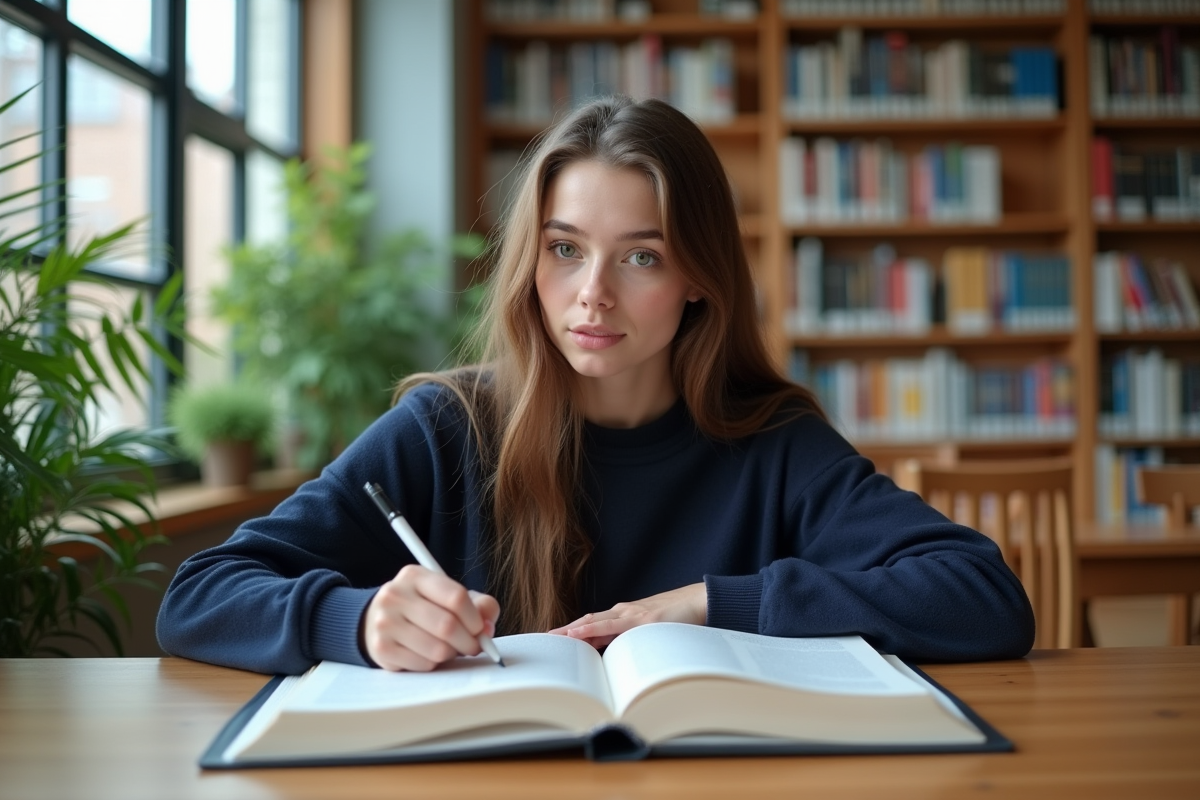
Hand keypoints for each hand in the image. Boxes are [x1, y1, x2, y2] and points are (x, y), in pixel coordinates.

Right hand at [361, 564, 500, 671]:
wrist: (376, 619)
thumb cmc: (422, 607)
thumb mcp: (447, 595)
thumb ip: (477, 605)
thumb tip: (488, 628)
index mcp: (415, 576)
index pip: (456, 597)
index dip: (476, 618)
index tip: (481, 629)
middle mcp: (395, 596)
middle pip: (447, 626)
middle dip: (469, 642)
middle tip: (473, 646)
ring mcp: (385, 623)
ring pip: (437, 649)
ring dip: (452, 654)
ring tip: (449, 648)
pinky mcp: (382, 649)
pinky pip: (423, 665)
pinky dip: (434, 664)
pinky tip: (428, 654)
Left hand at [548, 582, 706, 648]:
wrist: (700, 602)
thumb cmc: (679, 618)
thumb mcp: (652, 633)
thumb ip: (636, 641)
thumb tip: (622, 659)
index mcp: (625, 617)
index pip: (592, 625)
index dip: (572, 633)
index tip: (554, 641)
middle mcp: (623, 613)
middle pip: (586, 623)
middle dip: (564, 632)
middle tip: (543, 642)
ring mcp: (631, 614)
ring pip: (593, 622)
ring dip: (570, 630)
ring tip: (551, 638)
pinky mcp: (641, 620)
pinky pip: (610, 625)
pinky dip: (590, 628)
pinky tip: (576, 633)